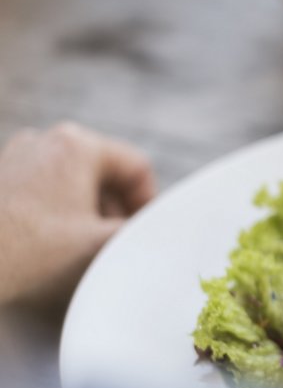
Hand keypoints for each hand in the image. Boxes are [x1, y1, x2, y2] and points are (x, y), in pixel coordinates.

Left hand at [0, 123, 155, 308]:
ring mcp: (17, 154)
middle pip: (105, 172)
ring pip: (74, 180)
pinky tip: (51, 243)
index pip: (137, 166)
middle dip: (115, 208)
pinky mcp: (0, 175)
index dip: (148, 202)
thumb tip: (162, 235)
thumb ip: (139, 234)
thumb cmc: (32, 249)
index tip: (140, 231)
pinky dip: (59, 211)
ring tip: (81, 247)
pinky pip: (46, 188)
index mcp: (78, 144)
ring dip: (87, 211)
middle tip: (113, 242)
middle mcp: (47, 139)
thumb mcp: (101, 243)